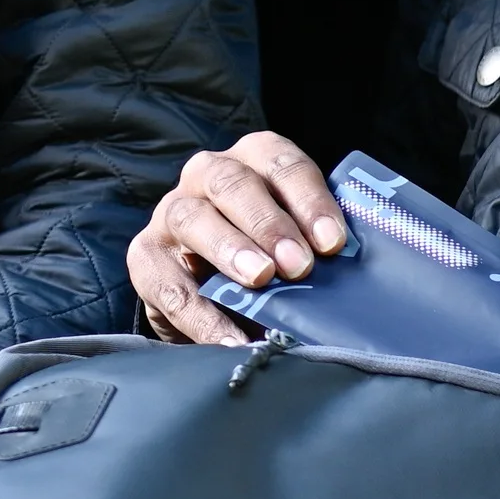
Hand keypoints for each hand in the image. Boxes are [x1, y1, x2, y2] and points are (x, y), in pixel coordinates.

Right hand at [128, 131, 354, 338]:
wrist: (209, 286)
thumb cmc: (270, 256)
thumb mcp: (295, 239)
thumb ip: (317, 245)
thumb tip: (354, 278)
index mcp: (253, 160)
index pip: (280, 164)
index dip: (308, 199)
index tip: (332, 242)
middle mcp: (206, 175)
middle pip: (232, 183)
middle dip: (268, 223)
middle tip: (298, 265)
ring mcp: (170, 213)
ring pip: (193, 218)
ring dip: (230, 248)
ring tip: (260, 281)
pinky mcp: (145, 257)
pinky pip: (169, 283)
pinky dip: (201, 315)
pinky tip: (230, 339)